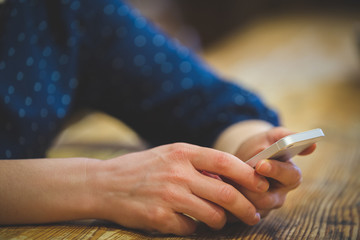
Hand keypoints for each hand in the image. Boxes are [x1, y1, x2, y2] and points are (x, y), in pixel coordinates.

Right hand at [87, 143, 269, 234]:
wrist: (104, 184)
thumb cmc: (140, 168)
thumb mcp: (169, 154)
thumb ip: (197, 162)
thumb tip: (228, 179)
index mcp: (182, 152)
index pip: (225, 161)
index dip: (248, 175)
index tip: (261, 185)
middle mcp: (178, 172)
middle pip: (226, 194)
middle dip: (246, 208)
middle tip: (254, 215)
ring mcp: (169, 196)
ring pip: (212, 216)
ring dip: (220, 221)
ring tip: (218, 221)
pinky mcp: (159, 218)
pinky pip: (190, 228)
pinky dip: (193, 228)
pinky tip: (185, 222)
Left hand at [232, 127, 315, 217]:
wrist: (240, 160)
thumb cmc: (259, 148)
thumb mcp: (270, 137)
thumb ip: (288, 137)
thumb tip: (313, 145)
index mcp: (290, 176)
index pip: (291, 176)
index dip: (276, 170)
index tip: (261, 163)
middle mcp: (279, 195)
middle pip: (270, 198)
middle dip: (253, 185)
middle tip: (237, 174)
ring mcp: (263, 207)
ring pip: (252, 207)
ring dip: (239, 191)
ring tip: (227, 177)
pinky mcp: (247, 214)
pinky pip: (238, 214)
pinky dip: (229, 201)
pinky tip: (221, 186)